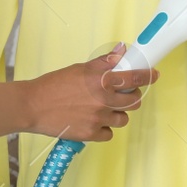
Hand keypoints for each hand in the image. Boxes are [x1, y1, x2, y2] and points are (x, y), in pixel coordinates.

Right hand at [23, 43, 158, 141]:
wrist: (32, 106)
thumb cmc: (53, 85)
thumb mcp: (79, 69)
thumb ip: (103, 63)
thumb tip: (121, 52)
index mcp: (101, 79)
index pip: (134, 77)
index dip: (148, 76)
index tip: (154, 75)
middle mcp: (103, 99)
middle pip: (133, 101)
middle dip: (130, 97)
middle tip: (120, 94)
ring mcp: (98, 118)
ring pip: (123, 119)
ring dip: (117, 114)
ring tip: (101, 109)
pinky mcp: (91, 134)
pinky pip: (109, 134)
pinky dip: (104, 129)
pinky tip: (92, 121)